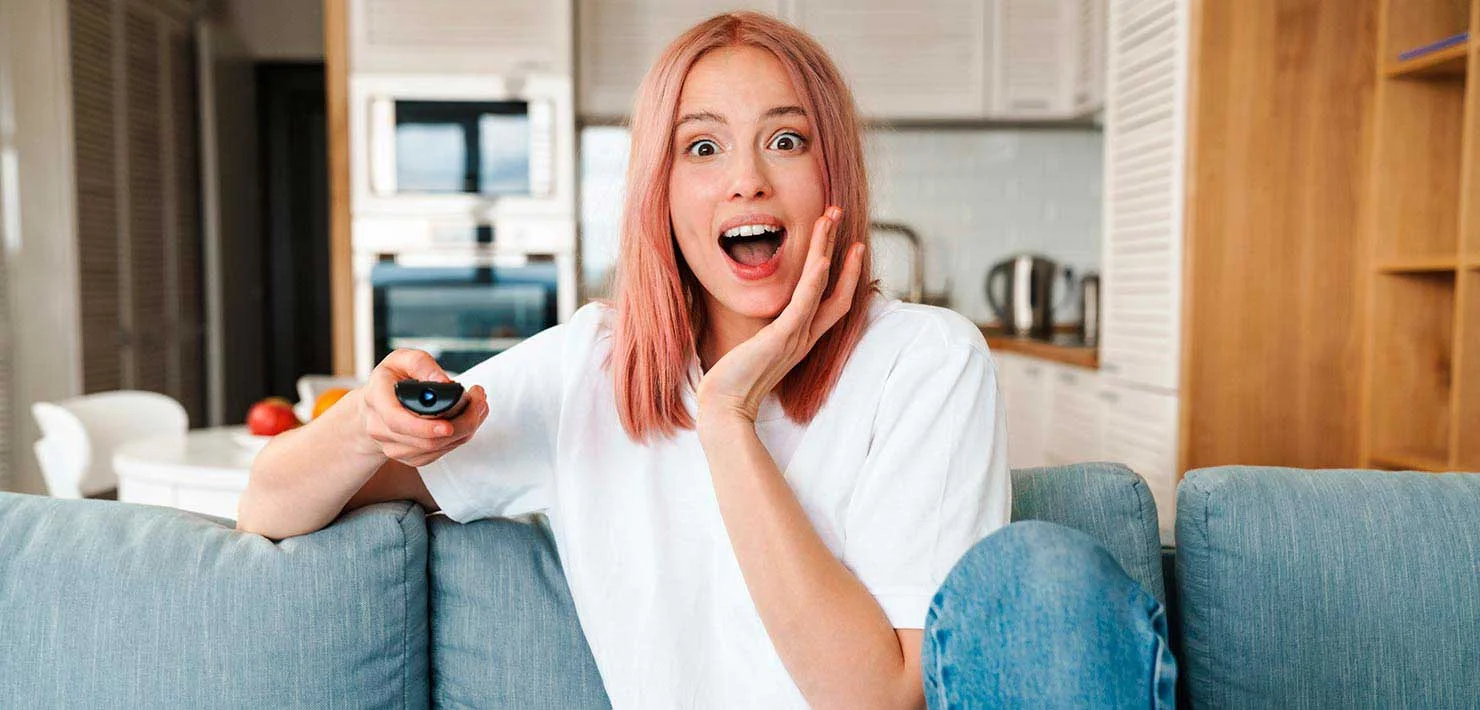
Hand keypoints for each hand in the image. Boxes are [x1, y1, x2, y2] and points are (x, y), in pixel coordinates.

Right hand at [351, 348, 488, 466]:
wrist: (375, 407)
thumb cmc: (391, 380)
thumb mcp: (400, 359)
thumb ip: (420, 364)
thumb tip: (443, 382)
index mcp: (377, 400)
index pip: (398, 422)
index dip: (425, 428)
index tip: (449, 426)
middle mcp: (381, 429)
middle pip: (425, 440)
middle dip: (461, 424)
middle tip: (480, 401)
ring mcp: (394, 447)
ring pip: (437, 448)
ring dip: (465, 429)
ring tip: (479, 406)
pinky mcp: (410, 457)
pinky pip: (440, 454)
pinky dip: (459, 438)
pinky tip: (467, 421)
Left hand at [695, 205, 864, 426]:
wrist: (723, 408)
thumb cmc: (732, 382)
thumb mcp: (754, 349)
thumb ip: (763, 333)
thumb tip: (757, 320)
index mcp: (800, 339)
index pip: (834, 301)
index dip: (845, 273)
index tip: (849, 245)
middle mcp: (805, 337)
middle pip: (835, 287)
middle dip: (838, 247)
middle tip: (839, 213)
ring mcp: (796, 337)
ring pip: (821, 286)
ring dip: (827, 248)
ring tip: (830, 218)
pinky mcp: (781, 339)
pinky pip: (804, 304)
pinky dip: (814, 280)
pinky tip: (821, 258)